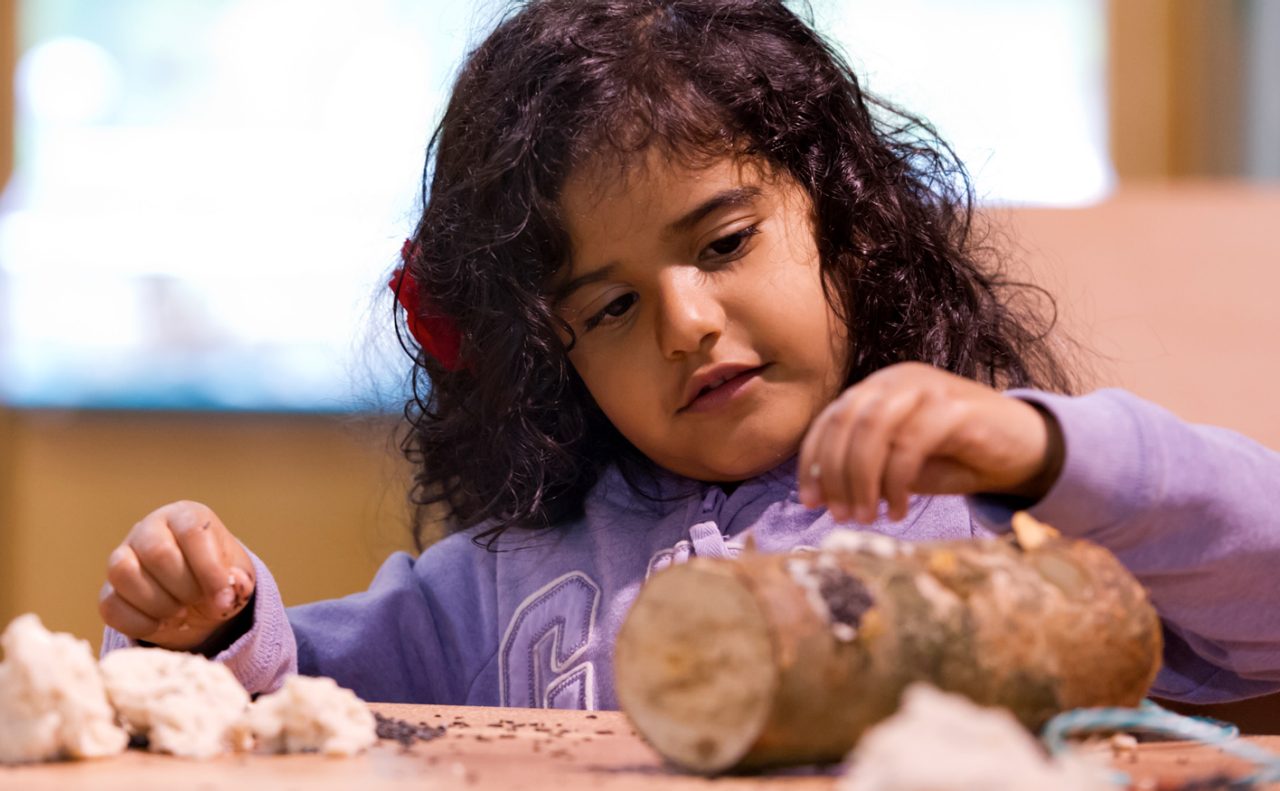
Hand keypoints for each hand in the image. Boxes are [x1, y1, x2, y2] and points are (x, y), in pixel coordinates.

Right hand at [99, 501, 255, 651]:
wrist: (198, 601)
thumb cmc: (219, 578)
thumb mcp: (239, 577)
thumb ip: (239, 581)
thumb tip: (228, 593)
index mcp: (186, 516)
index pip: (192, 532)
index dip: (210, 570)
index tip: (224, 598)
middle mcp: (149, 529)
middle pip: (158, 553)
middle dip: (185, 588)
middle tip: (198, 601)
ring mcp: (122, 557)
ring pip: (124, 573)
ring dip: (159, 603)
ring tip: (180, 612)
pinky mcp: (108, 590)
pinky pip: (111, 606)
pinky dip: (140, 623)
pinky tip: (162, 624)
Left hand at [798, 362, 1063, 521]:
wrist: (1025, 448)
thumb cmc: (956, 458)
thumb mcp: (899, 464)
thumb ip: (863, 468)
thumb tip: (820, 493)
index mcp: (877, 389)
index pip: (830, 420)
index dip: (812, 462)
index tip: (810, 502)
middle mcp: (897, 380)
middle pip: (846, 423)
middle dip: (835, 474)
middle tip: (841, 515)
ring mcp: (927, 387)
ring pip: (874, 429)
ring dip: (862, 479)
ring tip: (867, 517)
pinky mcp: (956, 406)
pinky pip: (911, 442)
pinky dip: (896, 481)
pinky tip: (899, 509)